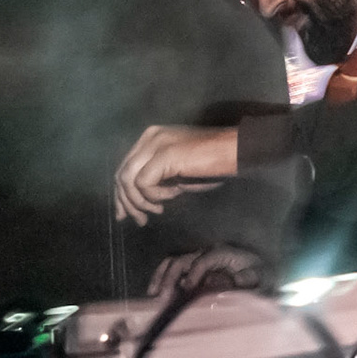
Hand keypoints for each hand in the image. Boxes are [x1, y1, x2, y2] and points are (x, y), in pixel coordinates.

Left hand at [113, 125, 237, 223]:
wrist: (235, 150)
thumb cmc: (213, 162)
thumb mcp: (178, 170)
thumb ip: (157, 178)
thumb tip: (140, 200)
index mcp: (150, 137)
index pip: (124, 167)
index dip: (122, 194)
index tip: (126, 215)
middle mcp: (149, 137)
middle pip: (121, 174)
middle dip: (126, 202)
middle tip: (138, 220)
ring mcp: (155, 144)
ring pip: (128, 180)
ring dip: (140, 202)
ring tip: (157, 211)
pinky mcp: (164, 155)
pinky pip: (144, 183)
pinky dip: (155, 195)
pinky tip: (174, 194)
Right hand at [147, 244, 265, 297]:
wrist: (261, 271)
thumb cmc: (261, 275)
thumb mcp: (263, 277)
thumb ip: (252, 278)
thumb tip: (238, 280)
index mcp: (224, 253)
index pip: (204, 260)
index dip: (195, 273)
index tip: (188, 290)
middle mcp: (207, 253)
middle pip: (183, 260)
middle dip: (171, 277)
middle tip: (164, 298)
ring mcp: (198, 258)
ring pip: (174, 262)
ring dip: (162, 277)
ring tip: (154, 296)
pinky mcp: (193, 268)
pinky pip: (174, 269)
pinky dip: (162, 278)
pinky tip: (155, 293)